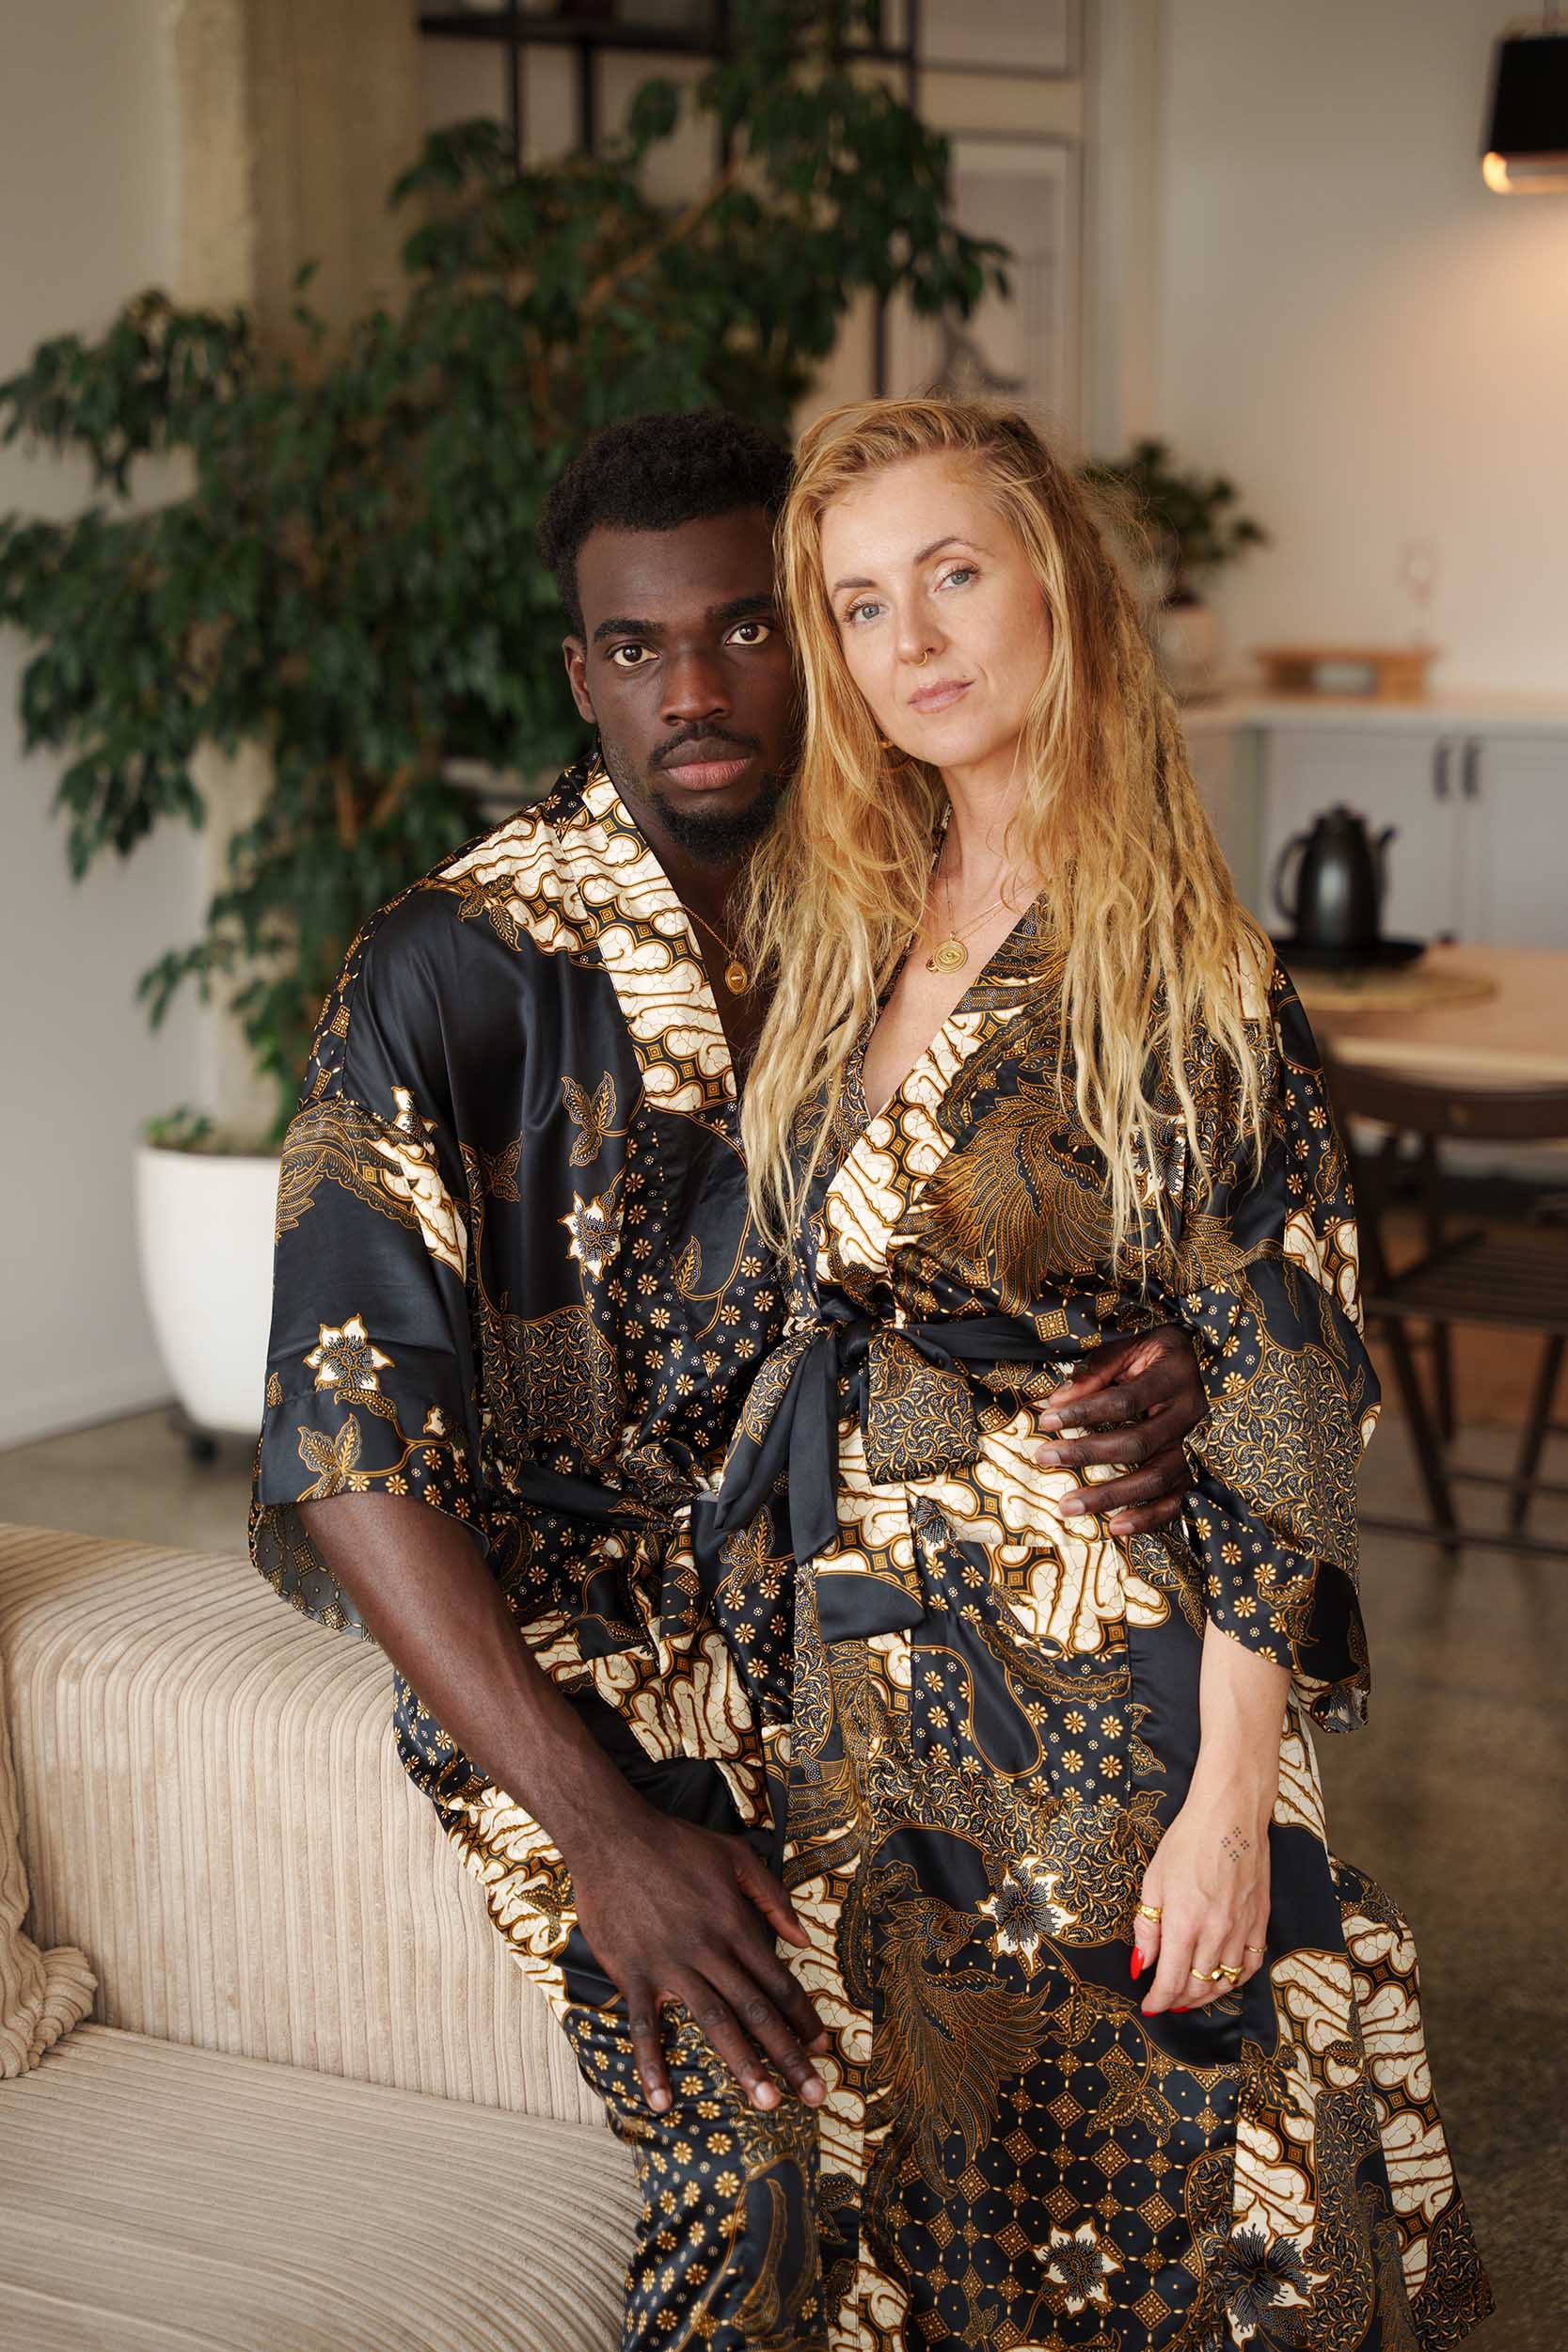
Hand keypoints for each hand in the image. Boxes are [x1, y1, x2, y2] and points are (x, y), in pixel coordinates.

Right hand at [568, 1805, 830, 2116]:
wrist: (613, 1836)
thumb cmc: (677, 1845)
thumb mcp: (736, 1857)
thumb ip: (773, 1898)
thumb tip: (803, 1939)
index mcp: (736, 1924)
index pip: (779, 1981)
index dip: (803, 2018)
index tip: (823, 2049)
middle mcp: (709, 1950)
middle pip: (756, 2011)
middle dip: (788, 2056)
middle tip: (813, 2095)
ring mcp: (670, 1965)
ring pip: (714, 2023)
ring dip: (742, 2065)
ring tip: (766, 2103)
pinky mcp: (633, 1974)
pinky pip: (645, 2028)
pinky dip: (652, 2065)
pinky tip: (662, 2101)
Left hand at [1032, 1324, 1206, 1535]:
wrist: (1200, 1362)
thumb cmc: (1156, 1355)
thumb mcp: (1129, 1348)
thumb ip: (1095, 1371)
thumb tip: (1057, 1402)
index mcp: (1174, 1377)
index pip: (1124, 1401)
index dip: (1084, 1412)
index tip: (1047, 1420)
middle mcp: (1190, 1414)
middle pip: (1137, 1444)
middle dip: (1086, 1453)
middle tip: (1044, 1458)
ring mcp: (1196, 1446)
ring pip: (1155, 1479)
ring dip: (1110, 1496)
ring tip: (1067, 1506)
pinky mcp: (1195, 1469)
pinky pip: (1175, 1501)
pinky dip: (1148, 1518)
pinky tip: (1116, 1528)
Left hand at [1132, 1776, 1270, 2016]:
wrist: (1231, 1815)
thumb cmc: (1187, 1842)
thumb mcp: (1154, 1880)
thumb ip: (1147, 1927)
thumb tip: (1141, 1964)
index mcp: (1183, 1924)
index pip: (1170, 1981)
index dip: (1158, 2000)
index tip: (1150, 2007)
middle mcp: (1215, 1934)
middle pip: (1197, 1986)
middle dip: (1179, 2000)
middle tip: (1166, 2000)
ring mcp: (1241, 1930)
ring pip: (1225, 1982)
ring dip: (1205, 1994)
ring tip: (1191, 1994)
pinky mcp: (1260, 1922)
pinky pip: (1250, 1965)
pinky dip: (1236, 1980)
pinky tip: (1223, 1979)